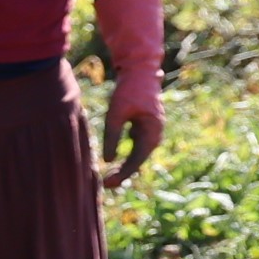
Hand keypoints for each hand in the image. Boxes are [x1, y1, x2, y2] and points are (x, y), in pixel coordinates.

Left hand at [94, 0, 164, 191]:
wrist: (140, 72)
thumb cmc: (128, 91)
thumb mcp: (116, 113)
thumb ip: (112, 136)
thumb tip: (107, 160)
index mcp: (151, 132)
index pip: (137, 160)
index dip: (123, 173)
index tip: (109, 183)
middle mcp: (154, 134)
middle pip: (138, 160)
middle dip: (123, 173)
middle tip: (105, 185)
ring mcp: (150, 131)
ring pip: (137, 155)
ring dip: (124, 167)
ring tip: (108, 179)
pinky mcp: (143, 128)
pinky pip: (135, 148)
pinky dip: (125, 157)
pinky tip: (112, 165)